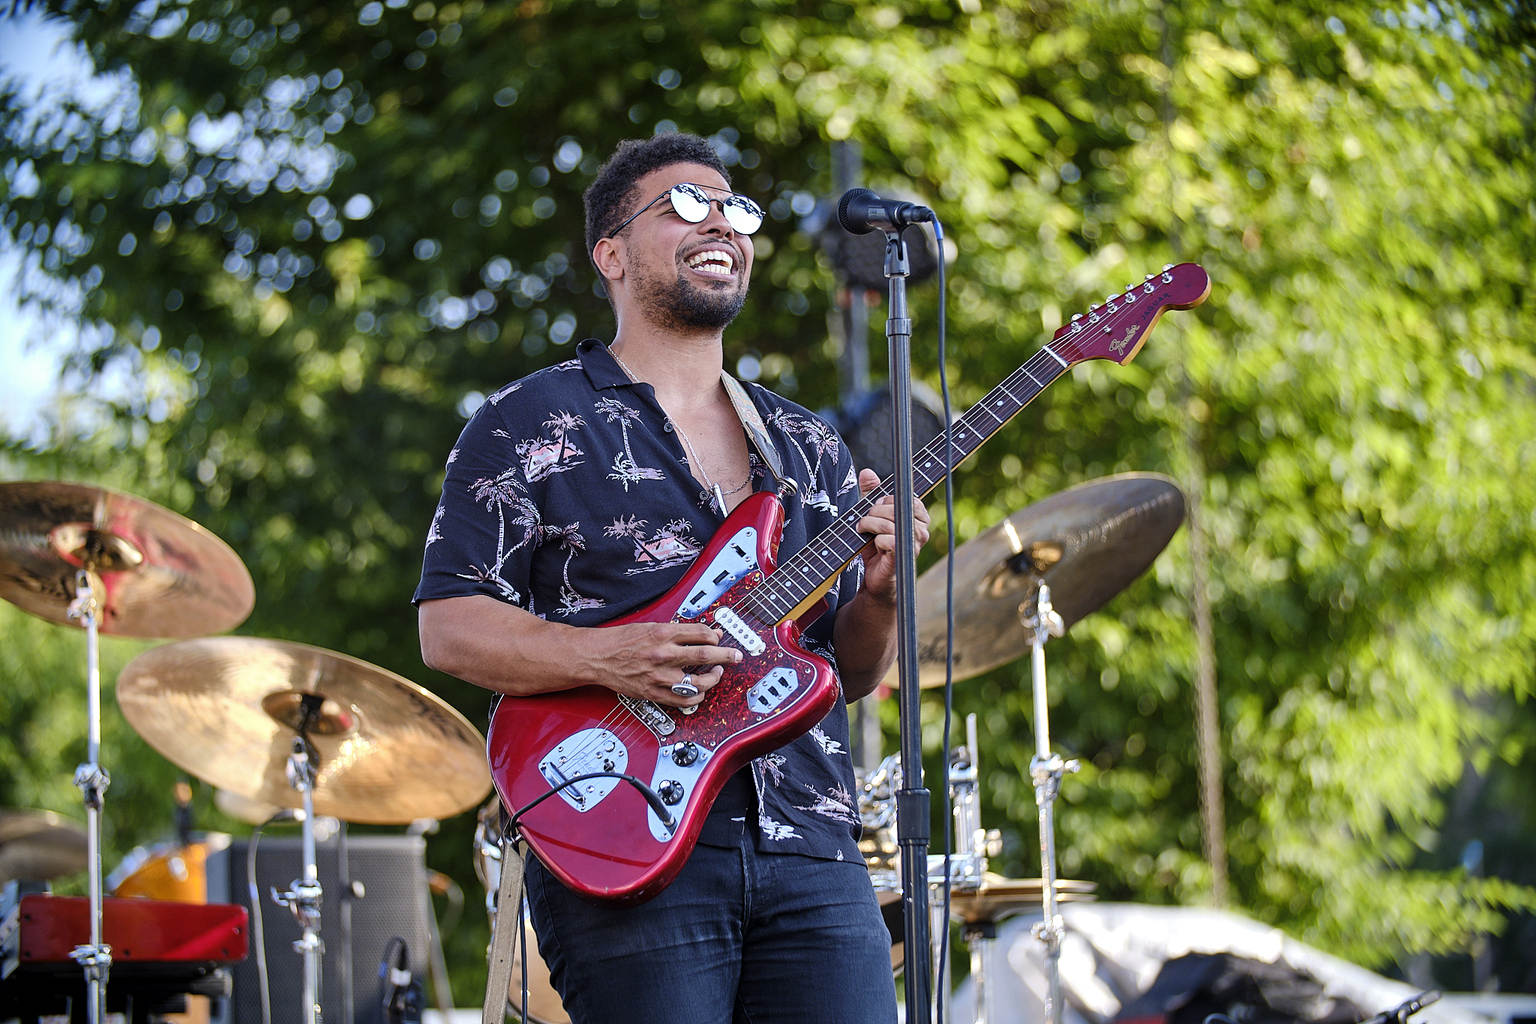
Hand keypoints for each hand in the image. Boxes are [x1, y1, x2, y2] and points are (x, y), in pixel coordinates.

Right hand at [589, 621, 742, 708]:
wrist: (597, 656)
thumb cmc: (621, 641)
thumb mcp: (651, 626)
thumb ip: (679, 631)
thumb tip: (705, 633)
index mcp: (662, 633)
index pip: (701, 634)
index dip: (715, 636)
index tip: (720, 638)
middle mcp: (662, 654)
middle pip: (704, 656)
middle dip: (725, 656)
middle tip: (735, 656)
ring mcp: (659, 676)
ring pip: (697, 682)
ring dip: (713, 678)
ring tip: (717, 673)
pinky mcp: (653, 692)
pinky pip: (682, 699)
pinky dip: (696, 697)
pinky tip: (700, 691)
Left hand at [854, 468, 930, 604]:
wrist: (874, 578)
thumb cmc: (875, 546)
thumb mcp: (871, 515)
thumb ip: (871, 493)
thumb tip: (867, 472)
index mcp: (919, 517)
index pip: (906, 497)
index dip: (886, 500)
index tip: (875, 509)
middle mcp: (922, 529)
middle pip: (895, 506)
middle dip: (873, 511)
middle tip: (865, 522)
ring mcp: (915, 544)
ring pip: (889, 523)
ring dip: (869, 525)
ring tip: (864, 532)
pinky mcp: (904, 556)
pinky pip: (887, 539)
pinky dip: (874, 542)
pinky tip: (875, 549)